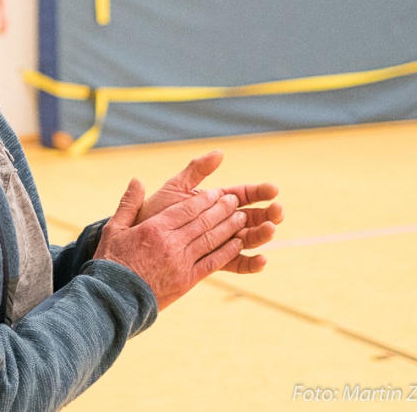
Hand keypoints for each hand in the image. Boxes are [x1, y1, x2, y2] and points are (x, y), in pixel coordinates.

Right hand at [94, 180, 245, 309]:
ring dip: (229, 227)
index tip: (216, 192)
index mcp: (155, 229)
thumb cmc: (111, 262)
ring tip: (241, 216)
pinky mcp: (187, 280)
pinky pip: (212, 262)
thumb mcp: (114, 228)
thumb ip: (128, 203)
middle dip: (222, 209)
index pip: (187, 209)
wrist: (114, 299)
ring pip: (211, 240)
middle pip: (203, 222)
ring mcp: (182, 263)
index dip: (205, 200)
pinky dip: (227, 251)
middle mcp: (172, 244)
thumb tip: (137, 180)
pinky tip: (237, 243)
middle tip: (234, 200)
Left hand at [136, 150, 281, 273]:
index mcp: (214, 202)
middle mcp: (221, 222)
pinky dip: (251, 263)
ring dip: (262, 235)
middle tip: (277, 210)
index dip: (259, 192)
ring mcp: (219, 242)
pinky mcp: (214, 262)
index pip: (244, 195)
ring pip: (248, 239)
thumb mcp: (176, 187)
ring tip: (270, 229)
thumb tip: (220, 152)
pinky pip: (237, 264)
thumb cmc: (155, 210)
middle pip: (252, 217)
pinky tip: (261, 260)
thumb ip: (196, 170)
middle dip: (268, 213)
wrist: (138, 241)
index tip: (273, 189)